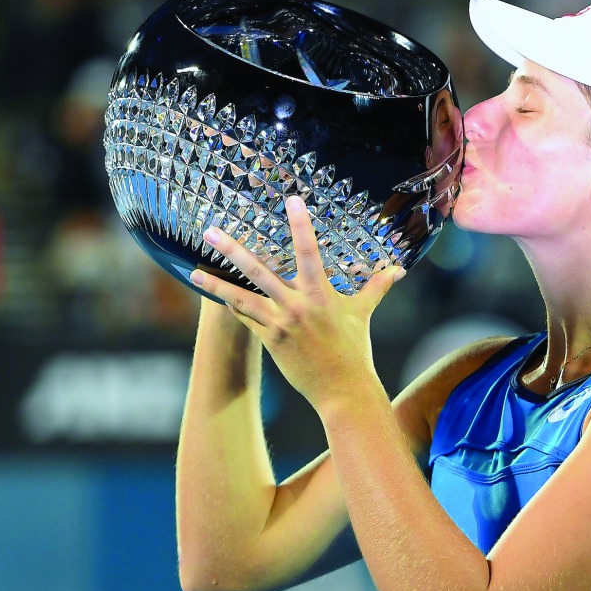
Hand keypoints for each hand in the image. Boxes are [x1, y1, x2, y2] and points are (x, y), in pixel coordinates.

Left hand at [188, 196, 405, 409]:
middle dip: (233, 250)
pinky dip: (231, 305)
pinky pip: (246, 319)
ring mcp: (281, 324)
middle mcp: (298, 306)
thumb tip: (398, 270)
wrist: (343, 389)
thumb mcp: (363, 314)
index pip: (309, 252)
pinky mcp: (271, 342)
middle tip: (210, 231)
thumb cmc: (355, 349)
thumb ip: (377, 287)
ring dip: (216, 283)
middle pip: (260, 272)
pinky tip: (213, 293)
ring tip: (192, 271)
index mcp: (321, 295)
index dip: (301, 225)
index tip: (291, 201)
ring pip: (242, 298)